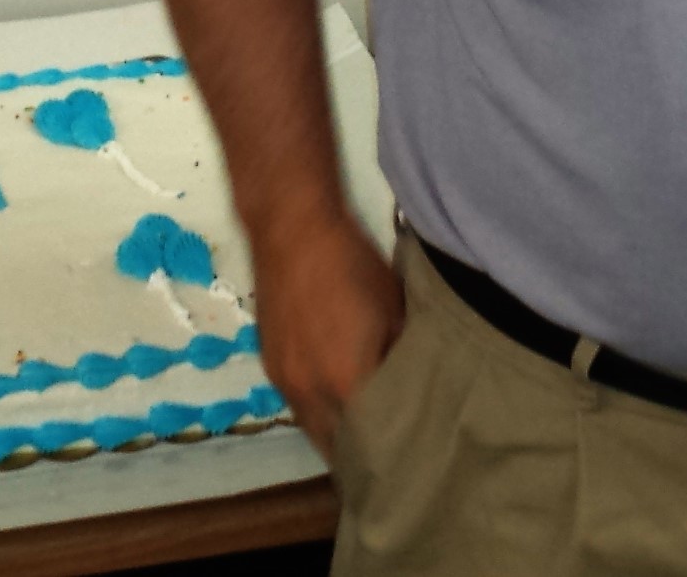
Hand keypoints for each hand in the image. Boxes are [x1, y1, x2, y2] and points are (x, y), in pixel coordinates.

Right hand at [250, 206, 404, 462]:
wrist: (292, 229)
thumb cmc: (352, 264)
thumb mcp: (395, 309)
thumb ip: (403, 357)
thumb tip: (416, 386)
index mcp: (346, 384)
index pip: (370, 446)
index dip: (388, 456)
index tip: (408, 458)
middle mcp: (309, 394)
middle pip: (336, 448)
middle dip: (359, 455)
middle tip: (386, 453)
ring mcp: (284, 381)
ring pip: (313, 428)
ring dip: (334, 434)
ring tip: (362, 432)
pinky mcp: (270, 364)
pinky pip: (297, 404)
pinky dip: (316, 410)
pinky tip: (333, 397)